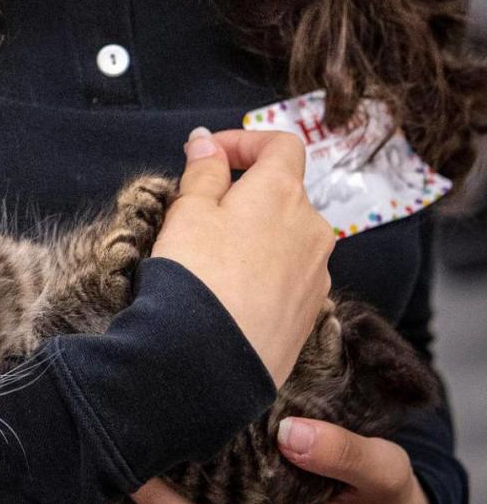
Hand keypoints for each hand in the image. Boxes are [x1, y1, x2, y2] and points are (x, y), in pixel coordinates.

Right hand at [151, 128, 334, 386]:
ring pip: (287, 237)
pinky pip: (289, 276)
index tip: (209, 156)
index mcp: (283, 192)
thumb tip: (208, 142)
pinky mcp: (311, 313)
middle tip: (199, 212)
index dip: (245, 142)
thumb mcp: (187, 210)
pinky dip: (264, 272)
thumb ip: (203, 170)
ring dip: (255, 235)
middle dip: (244, 194)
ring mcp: (317, 274)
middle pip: (283, 193)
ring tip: (212, 258)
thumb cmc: (196, 275)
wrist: (209, 361)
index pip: (281, 145)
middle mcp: (312, 228)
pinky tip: (232, 293)